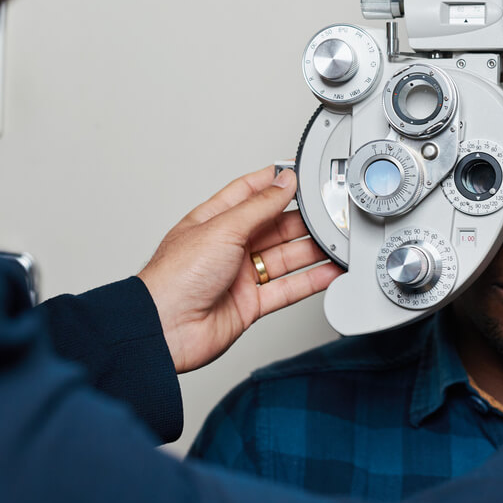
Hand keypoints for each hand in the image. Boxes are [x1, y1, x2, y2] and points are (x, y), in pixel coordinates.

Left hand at [137, 166, 342, 373]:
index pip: (250, 192)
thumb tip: (284, 182)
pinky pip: (288, 288)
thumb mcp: (222, 228)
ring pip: (285, 257)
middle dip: (303, 220)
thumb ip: (259, 206)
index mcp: (215, 220)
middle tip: (330, 212)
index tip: (302, 174)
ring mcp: (240, 275)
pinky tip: (329, 272)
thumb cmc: (175, 277)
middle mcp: (228, 246)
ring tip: (338, 241)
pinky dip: (311, 280)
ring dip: (312, 250)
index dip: (276, 182)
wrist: (165, 329)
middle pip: (275, 226)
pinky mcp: (250, 303)